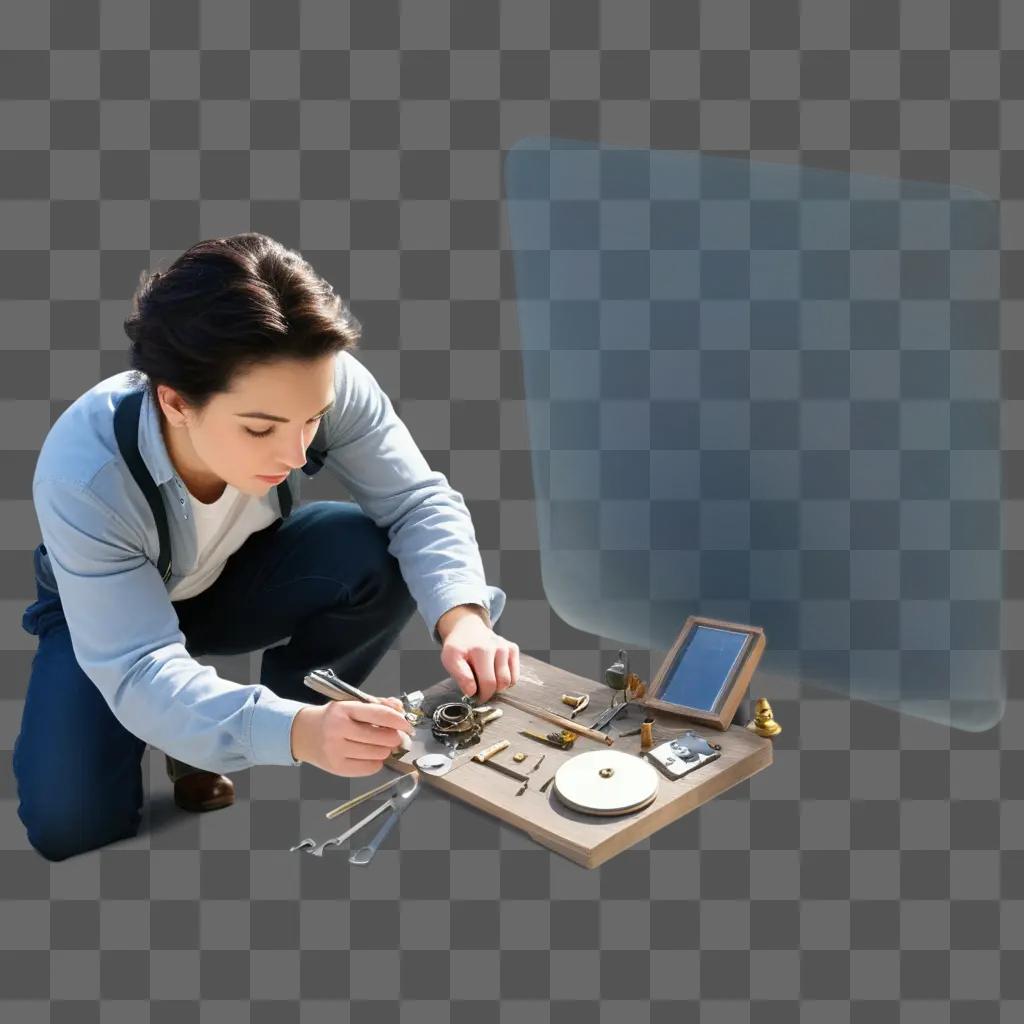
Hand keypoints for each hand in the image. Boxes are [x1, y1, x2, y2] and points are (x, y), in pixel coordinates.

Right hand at [290, 698, 413, 776]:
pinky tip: (372, 756)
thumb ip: (377, 705)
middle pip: (381, 737)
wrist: (303, 733)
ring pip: (377, 754)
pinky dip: (376, 763)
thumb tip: (399, 709)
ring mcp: (336, 750)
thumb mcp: (351, 704)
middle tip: (395, 737)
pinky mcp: (336, 767)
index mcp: (344, 709)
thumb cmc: (331, 717)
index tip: (408, 726)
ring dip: (386, 751)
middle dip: (394, 738)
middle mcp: (338, 729)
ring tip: (381, 746)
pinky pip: (368, 768)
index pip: (379, 714)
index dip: (399, 721)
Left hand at [438, 611, 519, 702]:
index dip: (482, 696)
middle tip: (479, 689)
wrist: (467, 629)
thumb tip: (472, 692)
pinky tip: (494, 673)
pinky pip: (514, 675)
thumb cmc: (459, 647)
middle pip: (501, 683)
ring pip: (509, 681)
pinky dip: (505, 680)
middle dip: (490, 692)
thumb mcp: (450, 660)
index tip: (474, 697)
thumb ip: (461, 677)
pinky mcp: (513, 649)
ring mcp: (507, 647)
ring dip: (498, 686)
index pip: (488, 683)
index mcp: (482, 650)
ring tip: (485, 679)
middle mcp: (498, 647)